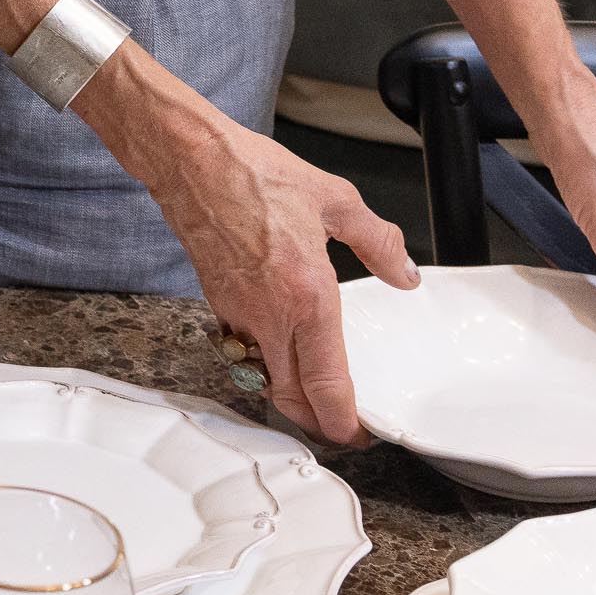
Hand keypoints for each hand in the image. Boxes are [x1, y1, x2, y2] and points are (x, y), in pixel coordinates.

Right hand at [138, 107, 416, 442]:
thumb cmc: (252, 175)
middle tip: (340, 427)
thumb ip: (378, 242)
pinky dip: (265, 363)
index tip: (358, 432)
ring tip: (315, 396)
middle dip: (317, 423)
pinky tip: (281, 348)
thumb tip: (403, 272)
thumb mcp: (335, 200)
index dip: (343, 422)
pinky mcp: (218, 304)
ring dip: (290, 396)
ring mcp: (238, 314)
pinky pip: (245, 350)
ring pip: (265, 378)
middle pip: (292, 398)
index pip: (327, 385)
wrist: (192, 162)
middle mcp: (271, 316)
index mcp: (307, 296)